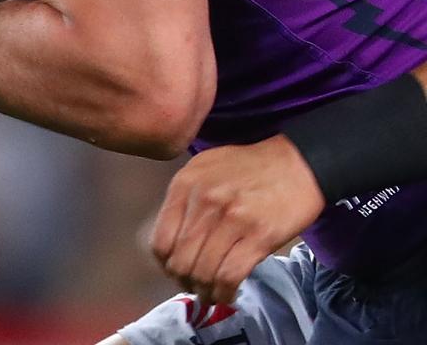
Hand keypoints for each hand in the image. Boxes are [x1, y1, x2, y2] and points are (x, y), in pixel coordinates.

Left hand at [151, 135, 324, 304]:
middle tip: (195, 286)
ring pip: (203, 273)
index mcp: (186, 183)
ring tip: (212, 293)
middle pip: (180, 262)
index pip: (160, 241)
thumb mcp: (205, 169)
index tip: (175, 272)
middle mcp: (204, 200)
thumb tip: (170, 243)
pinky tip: (229, 292)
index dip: (166, 265)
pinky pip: (229, 277)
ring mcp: (231, 218)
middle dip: (185, 282)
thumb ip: (184, 200)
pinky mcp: (258, 236)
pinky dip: (225, 293)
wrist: (295, 163)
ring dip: (205, 291)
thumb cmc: (248, 168)